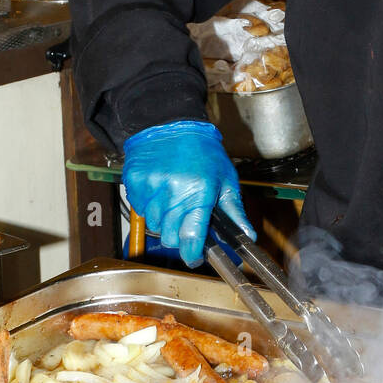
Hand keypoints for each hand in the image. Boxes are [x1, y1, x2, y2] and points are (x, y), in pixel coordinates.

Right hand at [122, 119, 255, 267]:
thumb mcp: (225, 179)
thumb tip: (247, 237)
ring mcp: (151, 188)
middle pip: (170, 237)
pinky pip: (141, 210)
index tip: (195, 258)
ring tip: (174, 199)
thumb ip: (234, 211)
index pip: (192, 237)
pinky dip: (150, 207)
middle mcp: (173, 192)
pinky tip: (160, 190)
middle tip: (187, 219)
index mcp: (199, 192)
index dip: (192, 254)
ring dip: (165, 220)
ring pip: (155, 226)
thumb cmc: (202, 151)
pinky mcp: (135, 184)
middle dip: (179, 235)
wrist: (170, 124)